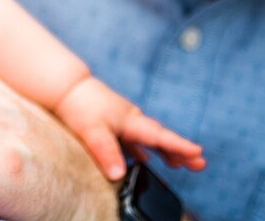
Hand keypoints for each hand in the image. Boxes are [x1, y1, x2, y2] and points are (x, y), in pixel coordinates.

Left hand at [54, 76, 204, 179]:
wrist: (65, 88)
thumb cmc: (79, 105)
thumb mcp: (93, 131)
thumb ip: (107, 152)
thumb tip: (119, 175)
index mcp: (131, 120)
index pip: (160, 137)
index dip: (180, 146)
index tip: (198, 153)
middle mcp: (132, 120)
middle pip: (161, 138)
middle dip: (180, 150)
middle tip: (200, 163)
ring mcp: (124, 121)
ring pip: (149, 139)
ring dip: (165, 151)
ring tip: (179, 164)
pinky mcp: (113, 124)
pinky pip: (135, 140)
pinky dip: (143, 151)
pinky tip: (144, 160)